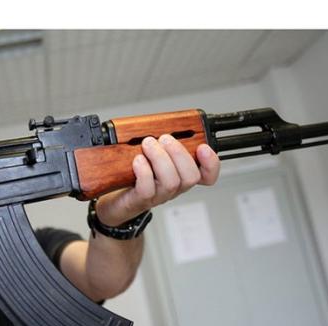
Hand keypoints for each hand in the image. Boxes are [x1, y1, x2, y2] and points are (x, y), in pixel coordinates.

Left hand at [96, 135, 220, 225]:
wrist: (116, 199)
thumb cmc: (135, 175)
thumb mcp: (152, 155)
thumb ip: (162, 142)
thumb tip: (164, 123)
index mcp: (181, 175)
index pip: (207, 175)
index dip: (211, 163)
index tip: (203, 147)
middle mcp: (174, 187)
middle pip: (191, 176)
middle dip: (180, 153)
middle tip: (165, 139)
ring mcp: (158, 195)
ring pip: (171, 181)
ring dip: (160, 158)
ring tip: (148, 144)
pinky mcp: (141, 199)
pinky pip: (147, 188)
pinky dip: (144, 171)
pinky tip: (137, 160)